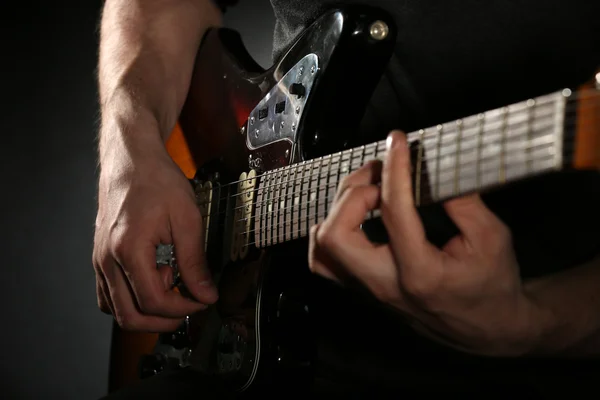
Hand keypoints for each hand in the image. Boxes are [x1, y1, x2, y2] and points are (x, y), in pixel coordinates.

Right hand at [93, 132, 217, 331]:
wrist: (132, 160)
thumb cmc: (157, 181)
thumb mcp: (187, 219)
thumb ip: (195, 261)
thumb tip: (205, 293)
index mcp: (128, 250)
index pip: (154, 301)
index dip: (183, 308)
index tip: (203, 300)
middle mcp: (107, 260)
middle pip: (130, 317)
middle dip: (164, 320)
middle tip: (189, 307)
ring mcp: (99, 260)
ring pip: (116, 310)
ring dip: (146, 311)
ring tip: (171, 287)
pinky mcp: (100, 258)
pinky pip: (109, 295)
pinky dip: (131, 300)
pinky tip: (153, 281)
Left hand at [309, 131, 541, 355]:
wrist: (486, 328)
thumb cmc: (491, 286)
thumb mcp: (492, 239)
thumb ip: (463, 202)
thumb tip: (430, 168)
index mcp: (420, 273)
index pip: (393, 212)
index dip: (395, 169)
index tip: (398, 143)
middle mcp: (385, 285)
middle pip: (336, 235)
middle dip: (353, 192)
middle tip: (380, 174)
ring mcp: (368, 291)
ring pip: (322, 249)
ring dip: (337, 210)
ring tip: (366, 191)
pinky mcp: (362, 290)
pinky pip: (325, 261)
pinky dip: (329, 230)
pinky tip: (353, 215)